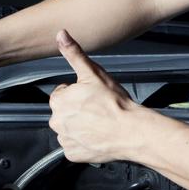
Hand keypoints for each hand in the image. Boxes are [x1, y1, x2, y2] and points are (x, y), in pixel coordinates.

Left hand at [48, 29, 141, 162]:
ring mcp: (64, 139)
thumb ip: (74, 54)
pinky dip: (83, 142)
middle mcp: (57, 122)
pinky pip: (74, 146)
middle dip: (77, 110)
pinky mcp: (73, 154)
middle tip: (96, 109)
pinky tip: (96, 135)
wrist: (132, 131)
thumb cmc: (115, 103)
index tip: (91, 96)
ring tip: (98, 122)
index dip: (77, 93)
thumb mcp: (93, 73)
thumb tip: (61, 35)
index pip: (62, 94)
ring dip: (79, 126)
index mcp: (58, 101)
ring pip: (68, 129)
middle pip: (64, 112)